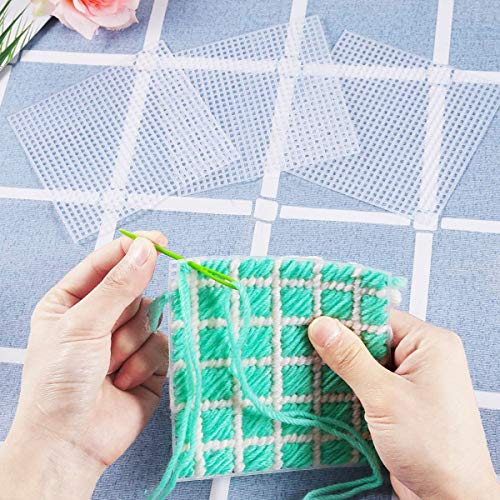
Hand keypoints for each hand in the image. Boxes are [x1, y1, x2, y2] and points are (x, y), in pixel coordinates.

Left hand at [0, 231, 168, 498]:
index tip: (158, 241)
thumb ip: (118, 285)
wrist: (69, 443)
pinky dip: (145, 363)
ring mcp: (125, 341)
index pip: (106, 263)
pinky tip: (124, 379)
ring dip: (132, 344)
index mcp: (73, 301)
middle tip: (109, 333)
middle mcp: (101, 318)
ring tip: (110, 365)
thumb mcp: (82, 325)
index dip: (132, 250)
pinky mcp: (147, 363)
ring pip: (151, 318)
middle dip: (126, 315)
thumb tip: (146, 250)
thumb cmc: (57, 385)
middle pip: (136, 291)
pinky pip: (162, 345)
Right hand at [308, 312, 499, 499]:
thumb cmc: (433, 448)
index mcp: (431, 343)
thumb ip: (350, 358)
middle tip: (306, 345)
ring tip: (312, 366)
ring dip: (344, 368)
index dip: (345, 319)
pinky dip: (351, 385)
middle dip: (341, 346)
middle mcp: (425, 357)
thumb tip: (322, 326)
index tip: (313, 322)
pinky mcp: (403, 399)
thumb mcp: (384, 397)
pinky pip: (372, 381)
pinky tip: (329, 387)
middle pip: (371, 338)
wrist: (450, 498)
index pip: (379, 316)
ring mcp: (414, 379)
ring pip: (368, 361)